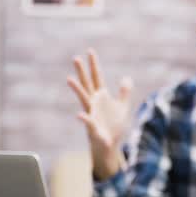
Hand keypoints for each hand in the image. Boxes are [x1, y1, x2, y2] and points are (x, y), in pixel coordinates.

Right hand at [67, 49, 132, 179]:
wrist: (110, 145)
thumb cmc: (114, 126)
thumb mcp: (122, 107)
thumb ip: (124, 92)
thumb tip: (126, 78)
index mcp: (102, 97)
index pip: (97, 77)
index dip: (94, 65)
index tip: (90, 51)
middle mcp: (94, 103)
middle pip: (87, 84)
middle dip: (82, 72)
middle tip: (75, 58)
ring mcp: (92, 114)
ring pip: (83, 99)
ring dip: (77, 89)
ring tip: (69, 79)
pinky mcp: (93, 127)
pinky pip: (88, 122)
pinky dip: (84, 118)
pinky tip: (79, 115)